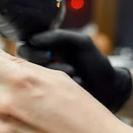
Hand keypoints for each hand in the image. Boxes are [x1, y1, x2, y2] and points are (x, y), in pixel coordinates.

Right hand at [18, 30, 132, 112]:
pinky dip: (58, 86)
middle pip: (23, 63)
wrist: (110, 89)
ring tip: (73, 73)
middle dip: (42, 64)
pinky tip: (75, 84)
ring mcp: (44, 82)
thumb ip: (58, 36)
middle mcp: (41, 65)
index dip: (33, 51)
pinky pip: (41, 91)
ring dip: (53, 74)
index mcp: (46, 49)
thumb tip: (32, 40)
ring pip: (32, 76)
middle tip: (59, 64)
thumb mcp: (81, 43)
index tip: (48, 54)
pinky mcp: (47, 96)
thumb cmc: (95, 64)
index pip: (25, 47)